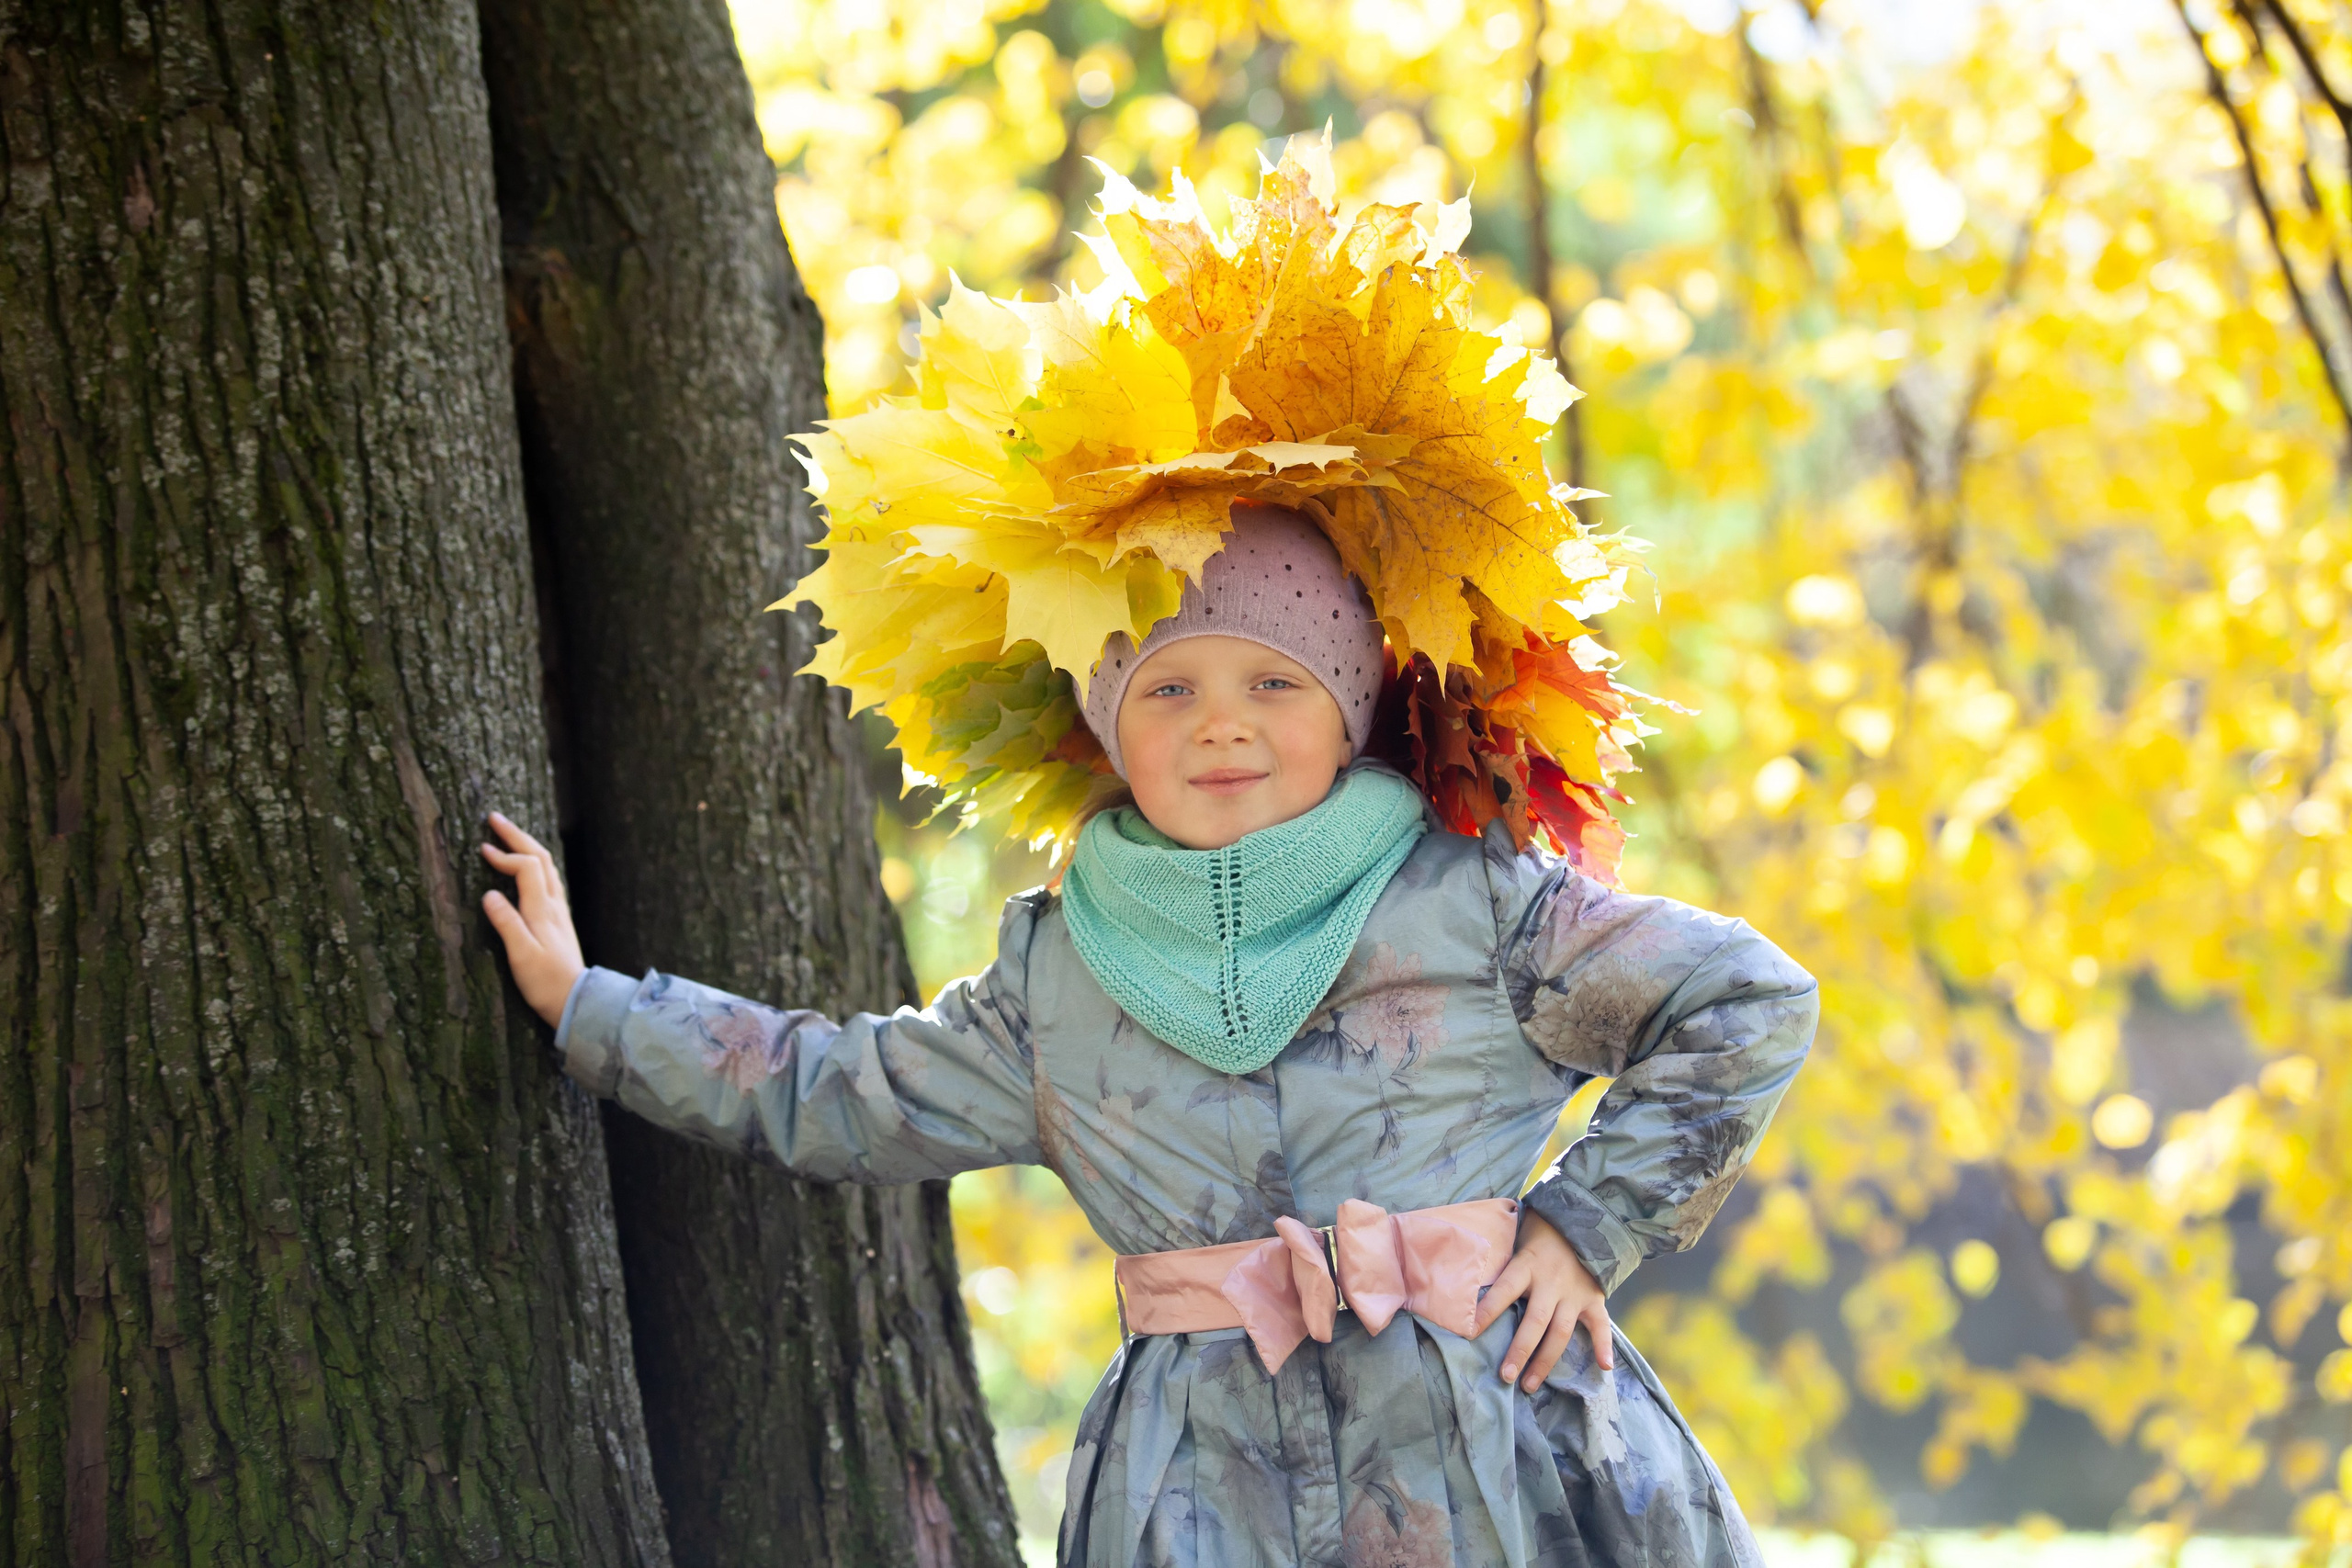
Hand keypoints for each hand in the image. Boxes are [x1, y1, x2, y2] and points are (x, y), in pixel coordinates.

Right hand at [479, 812, 583, 1025]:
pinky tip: (527, 868)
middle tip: (495, 818)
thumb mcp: (521, 956)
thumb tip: (488, 894)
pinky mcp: (558, 920)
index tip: (482, 849)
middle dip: (517, 836)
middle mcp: (554, 905)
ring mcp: (559, 911)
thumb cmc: (546, 982)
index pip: (526, 867)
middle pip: (540, 859)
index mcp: (543, 910)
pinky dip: (534, 864)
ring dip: (527, 846)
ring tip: (509, 835)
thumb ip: (506, 924)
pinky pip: (548, 880)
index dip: (504, 855)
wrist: (576, 1000)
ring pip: (547, 868)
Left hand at [1471, 1209, 1614, 1391]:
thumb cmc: (1540, 1231)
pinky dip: (1604, 1345)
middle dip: (1519, 1351)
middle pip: (1534, 1322)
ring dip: (1545, 1361)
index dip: (1488, 1310)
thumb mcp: (1517, 1236)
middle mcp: (1551, 1282)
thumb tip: (1465, 1272)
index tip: (1469, 1332)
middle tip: (1505, 1376)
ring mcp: (1574, 1292)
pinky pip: (1601, 1325)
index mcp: (1527, 1264)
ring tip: (1529, 1385)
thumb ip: (1501, 1257)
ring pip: (1560, 1332)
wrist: (1583, 1218)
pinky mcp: (1594, 1298)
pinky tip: (1604, 1367)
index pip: (1504, 1289)